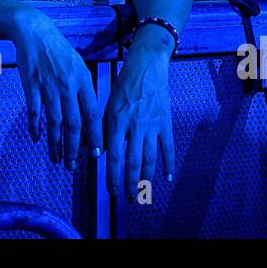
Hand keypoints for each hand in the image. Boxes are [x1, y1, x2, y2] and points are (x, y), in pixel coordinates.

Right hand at [11, 9, 102, 167]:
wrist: (35, 32)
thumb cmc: (59, 51)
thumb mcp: (79, 66)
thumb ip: (84, 91)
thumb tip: (89, 119)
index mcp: (83, 81)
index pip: (93, 115)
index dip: (95, 136)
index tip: (96, 154)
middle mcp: (68, 86)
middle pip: (74, 124)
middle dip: (74, 149)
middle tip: (72, 166)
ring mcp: (49, 86)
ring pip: (54, 123)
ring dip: (56, 144)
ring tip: (56, 159)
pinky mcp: (31, 86)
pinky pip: (34, 112)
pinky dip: (35, 127)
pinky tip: (36, 139)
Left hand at [105, 27, 174, 197]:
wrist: (147, 68)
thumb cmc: (123, 86)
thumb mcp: (107, 105)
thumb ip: (103, 128)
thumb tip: (98, 152)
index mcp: (117, 122)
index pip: (113, 156)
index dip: (112, 176)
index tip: (111, 191)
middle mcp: (134, 127)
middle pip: (132, 162)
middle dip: (129, 184)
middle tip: (129, 199)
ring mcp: (151, 126)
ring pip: (149, 159)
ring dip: (146, 178)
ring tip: (144, 193)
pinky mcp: (165, 123)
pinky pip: (168, 147)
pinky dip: (169, 163)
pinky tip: (167, 177)